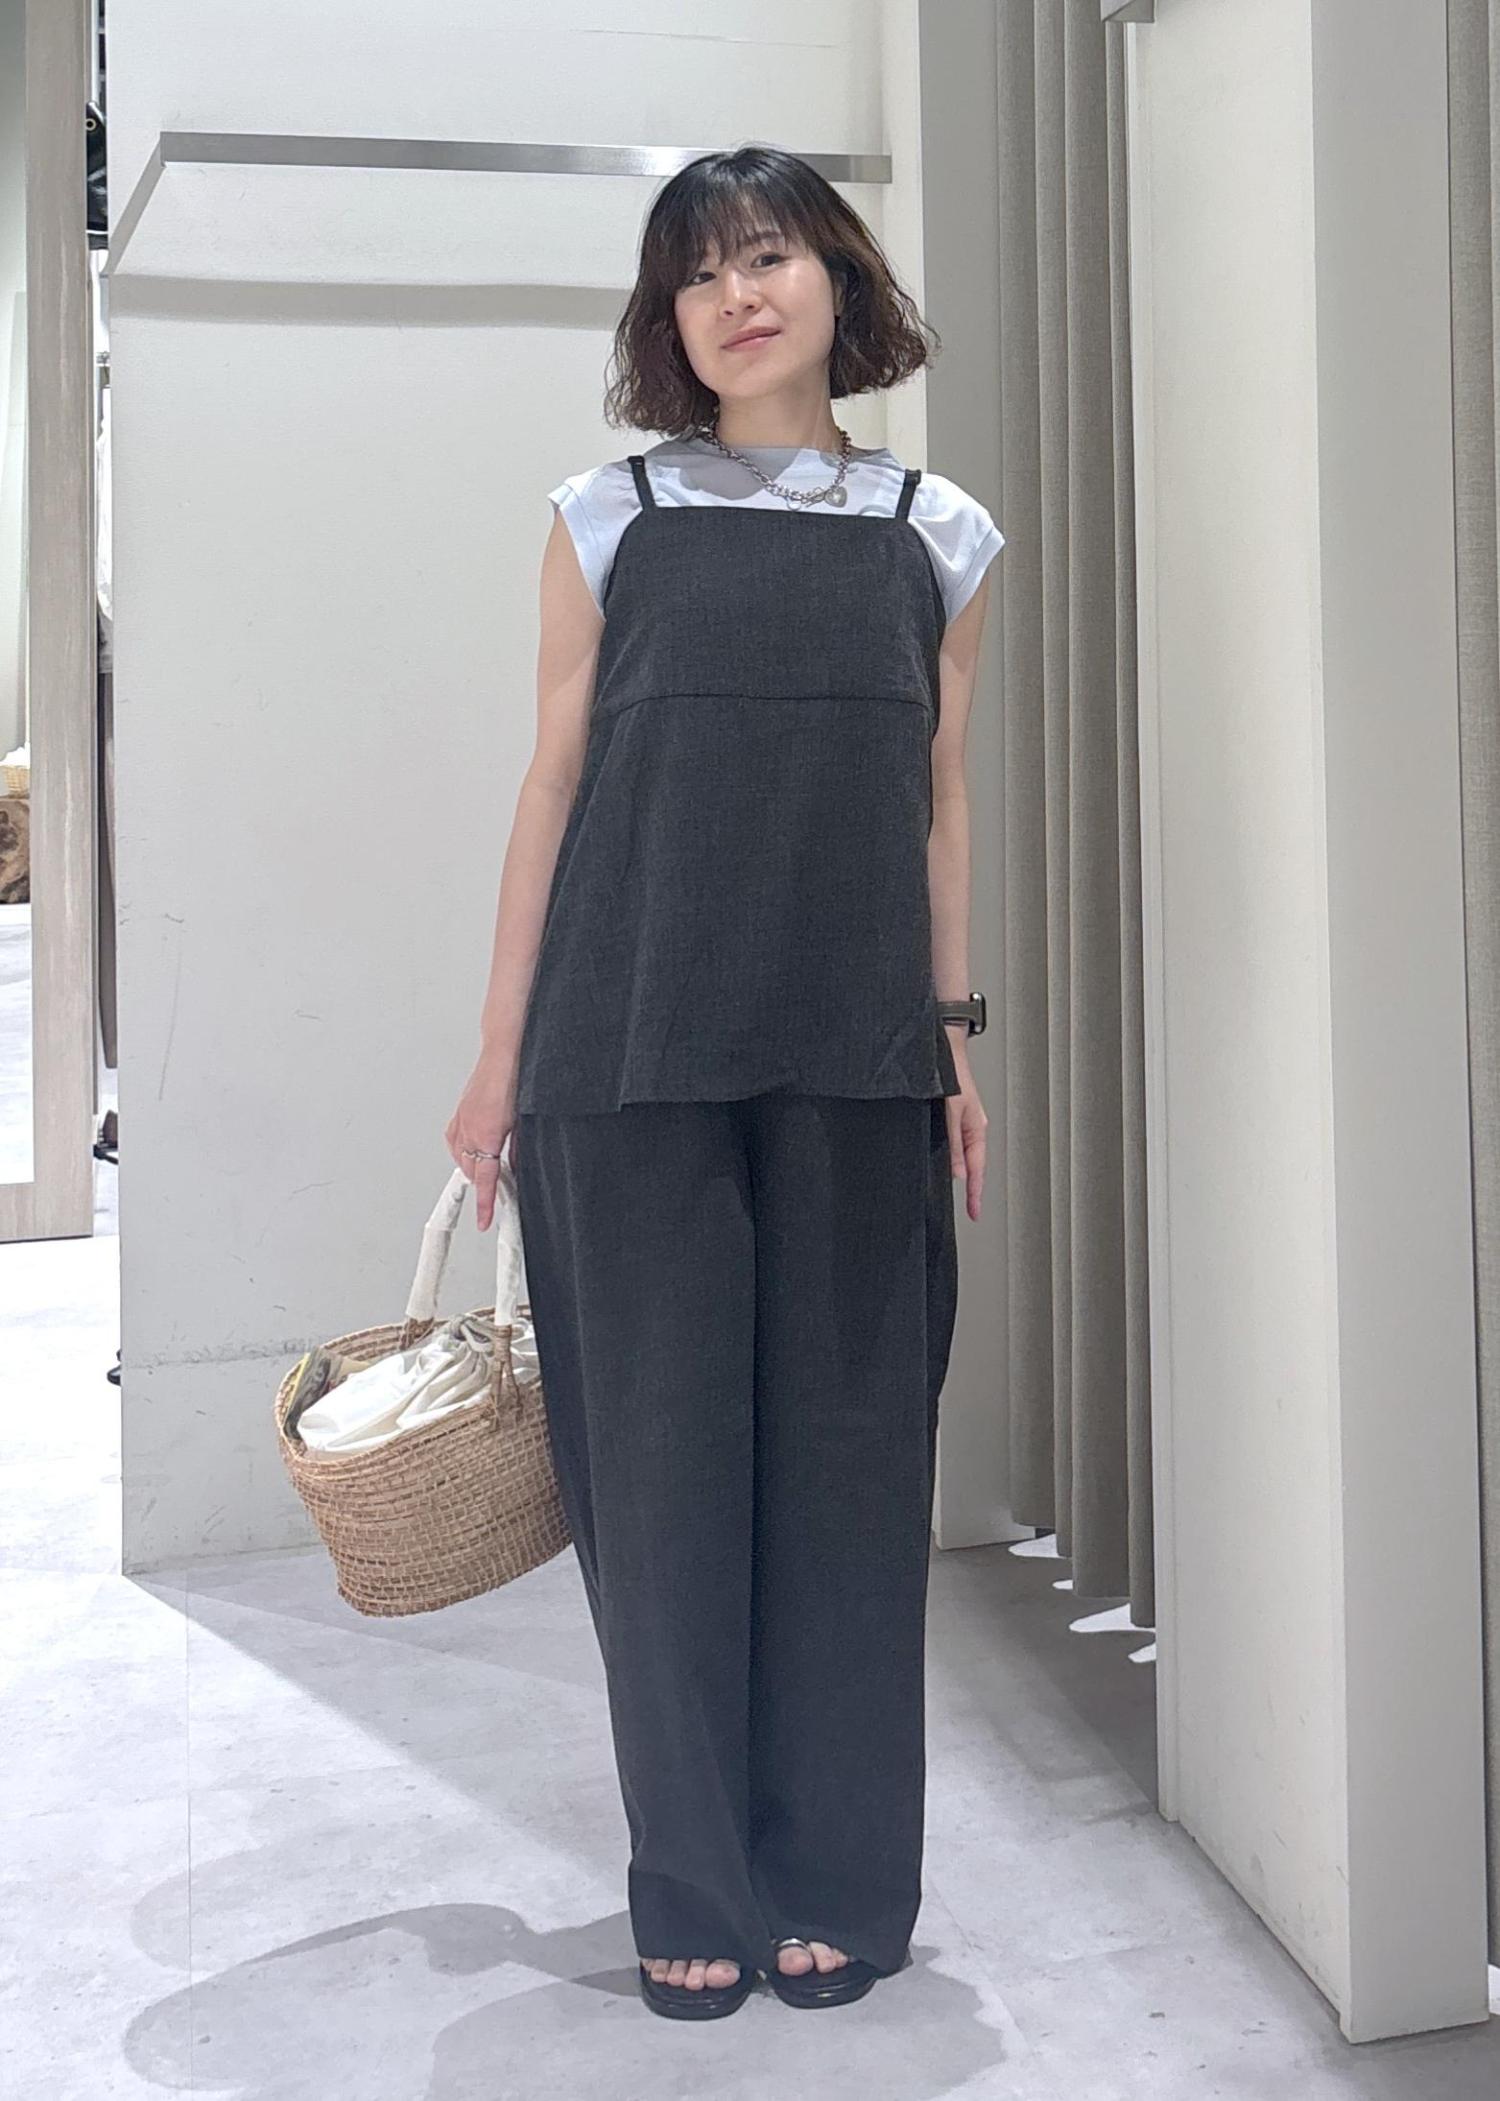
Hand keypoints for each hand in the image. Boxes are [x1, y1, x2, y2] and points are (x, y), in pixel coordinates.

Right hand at [445, 1052, 518, 1232]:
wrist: (504, 1051)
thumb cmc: (517, 1080)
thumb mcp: (524, 1121)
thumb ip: (519, 1149)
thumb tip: (515, 1168)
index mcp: (487, 1134)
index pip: (485, 1179)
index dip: (484, 1204)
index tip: (483, 1222)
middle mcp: (469, 1130)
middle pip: (472, 1170)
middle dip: (484, 1182)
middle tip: (500, 1190)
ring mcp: (461, 1120)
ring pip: (462, 1157)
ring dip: (474, 1164)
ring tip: (491, 1165)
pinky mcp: (459, 1113)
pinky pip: (456, 1141)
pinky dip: (464, 1149)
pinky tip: (475, 1148)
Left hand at [943, 1042, 986, 1222]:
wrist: (942, 1049)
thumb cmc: (951, 1074)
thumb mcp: (951, 1112)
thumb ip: (953, 1143)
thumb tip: (957, 1172)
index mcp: (976, 1128)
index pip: (977, 1168)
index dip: (975, 1193)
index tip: (975, 1212)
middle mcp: (970, 1127)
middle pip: (973, 1165)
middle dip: (972, 1187)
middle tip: (971, 1209)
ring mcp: (960, 1123)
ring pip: (961, 1155)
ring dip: (960, 1173)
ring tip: (963, 1195)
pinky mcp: (949, 1117)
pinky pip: (951, 1144)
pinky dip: (950, 1157)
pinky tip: (943, 1164)